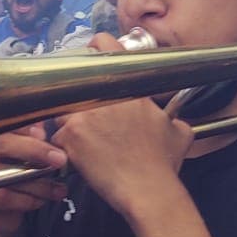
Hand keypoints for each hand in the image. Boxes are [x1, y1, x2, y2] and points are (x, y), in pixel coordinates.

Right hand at [0, 125, 67, 236]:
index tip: (46, 135)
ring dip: (37, 183)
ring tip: (57, 188)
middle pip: (1, 143)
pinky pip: (2, 198)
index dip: (25, 128)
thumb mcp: (22, 154)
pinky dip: (26, 200)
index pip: (0, 123)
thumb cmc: (11, 178)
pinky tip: (39, 200)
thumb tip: (40, 128)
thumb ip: (28, 137)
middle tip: (59, 160)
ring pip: (6, 176)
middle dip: (35, 150)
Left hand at [49, 32, 193, 215]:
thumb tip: (172, 119)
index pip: (105, 45)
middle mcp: (106, 96)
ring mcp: (85, 114)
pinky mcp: (71, 136)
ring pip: (63, 107)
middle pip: (77, 79)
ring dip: (69, 121)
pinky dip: (64, 145)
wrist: (149, 191)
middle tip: (86, 112)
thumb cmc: (162, 165)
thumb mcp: (180, 132)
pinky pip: (56, 134)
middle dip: (78, 93)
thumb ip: (172, 117)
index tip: (92, 56)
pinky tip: (80, 157)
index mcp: (130, 88)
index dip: (95, 48)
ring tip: (86, 140)